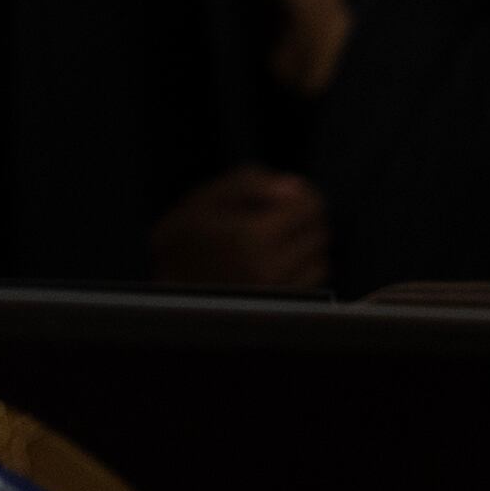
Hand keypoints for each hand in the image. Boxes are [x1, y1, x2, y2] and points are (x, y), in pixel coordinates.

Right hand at [150, 164, 329, 288]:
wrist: (169, 297)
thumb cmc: (183, 243)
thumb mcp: (203, 200)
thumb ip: (248, 183)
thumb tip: (296, 187)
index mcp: (250, 236)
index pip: (307, 206)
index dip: (301, 194)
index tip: (287, 194)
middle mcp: (269, 267)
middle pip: (318, 230)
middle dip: (304, 220)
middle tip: (280, 217)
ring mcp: (278, 292)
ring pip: (320, 256)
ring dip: (306, 244)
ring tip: (276, 241)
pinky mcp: (283, 307)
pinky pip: (315, 280)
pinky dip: (304, 267)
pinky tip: (279, 262)